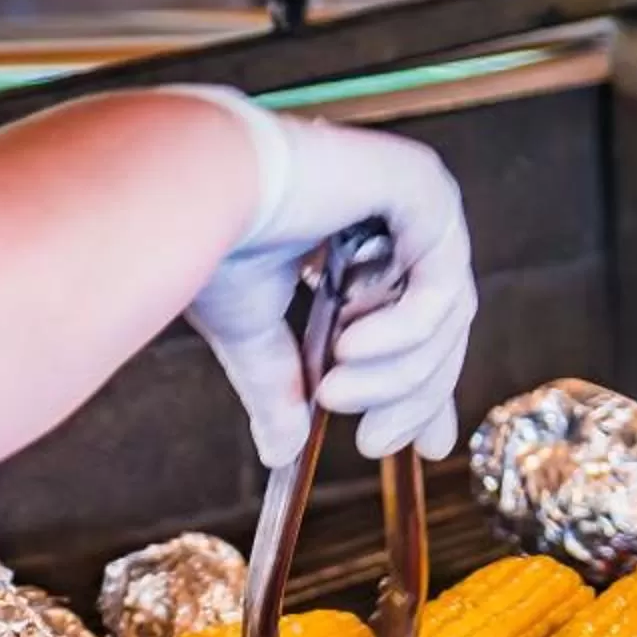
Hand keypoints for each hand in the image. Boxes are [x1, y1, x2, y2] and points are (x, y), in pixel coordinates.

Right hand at [175, 93, 476, 468]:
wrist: (190, 189)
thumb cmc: (207, 238)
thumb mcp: (255, 334)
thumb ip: (281, 386)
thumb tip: (281, 451)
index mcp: (359, 241)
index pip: (419, 322)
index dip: (425, 389)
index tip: (426, 447)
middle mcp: (394, 215)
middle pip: (442, 326)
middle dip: (411, 395)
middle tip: (372, 443)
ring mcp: (414, 195)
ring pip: (446, 314)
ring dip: (396, 372)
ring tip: (334, 392)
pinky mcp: (420, 185)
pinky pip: (441, 281)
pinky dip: (404, 329)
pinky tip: (350, 347)